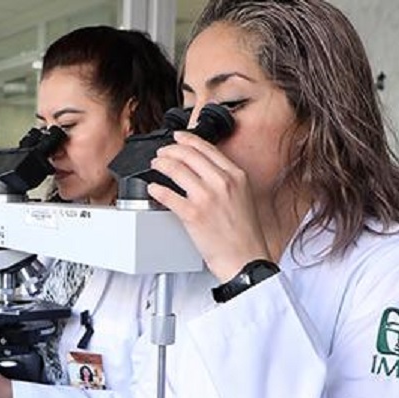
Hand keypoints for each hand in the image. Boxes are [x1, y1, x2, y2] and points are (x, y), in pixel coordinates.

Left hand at [148, 130, 270, 282]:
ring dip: (160, 164)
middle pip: (188, 155)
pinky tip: (152, 188)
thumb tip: (204, 170)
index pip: (207, 148)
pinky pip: (168, 195)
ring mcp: (207, 198)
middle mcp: (222, 182)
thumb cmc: (244, 234)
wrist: (246, 258)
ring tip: (155, 166)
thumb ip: (226, 180)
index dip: (187, 140)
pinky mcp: (193, 214)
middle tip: (161, 153)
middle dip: (169, 150)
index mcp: (236, 176)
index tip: (177, 138)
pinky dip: (156, 189)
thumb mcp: (243, 196)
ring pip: (175, 169)